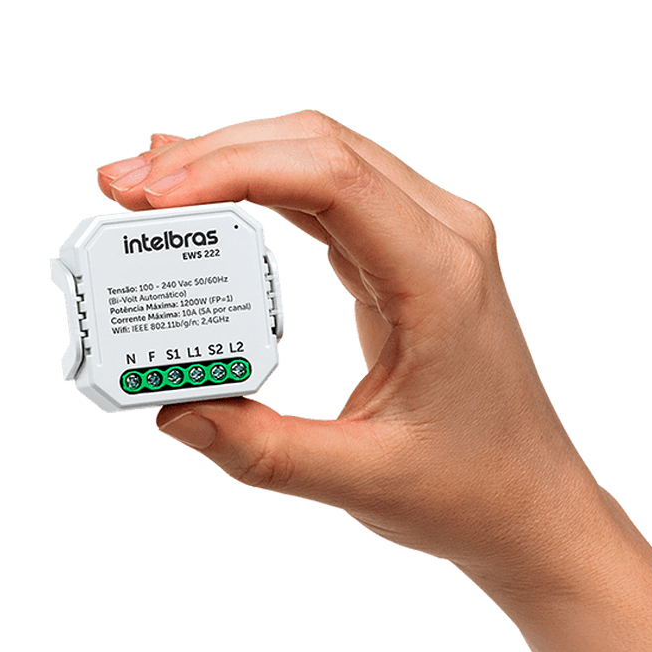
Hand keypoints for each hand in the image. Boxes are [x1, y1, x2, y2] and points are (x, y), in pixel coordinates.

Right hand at [96, 112, 613, 600]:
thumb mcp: (362, 480)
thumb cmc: (470, 492)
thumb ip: (263, 451)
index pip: (330, 179)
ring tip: (143, 190)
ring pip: (323, 161)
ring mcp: (434, 241)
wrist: (531, 505)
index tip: (151, 197)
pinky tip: (205, 200)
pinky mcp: (414, 259)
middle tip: (120, 190)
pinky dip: (264, 191)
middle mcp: (445, 238)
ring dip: (233, 163)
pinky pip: (333, 197)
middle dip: (212, 155)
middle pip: (318, 147)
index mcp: (442, 278)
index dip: (231, 170)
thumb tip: (172, 410)